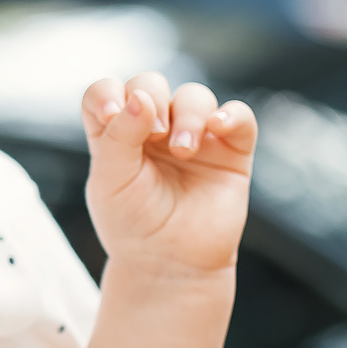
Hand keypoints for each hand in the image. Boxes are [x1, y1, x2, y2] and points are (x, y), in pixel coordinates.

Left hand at [80, 71, 257, 279]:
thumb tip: (139, 98)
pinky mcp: (230, 151)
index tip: (110, 115)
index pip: (107, 91)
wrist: (171, 264)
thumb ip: (118, 137)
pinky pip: (239, 116)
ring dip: (188, 114)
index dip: (107, 93)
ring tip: (183, 149)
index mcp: (117, 133)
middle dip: (151, 98)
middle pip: (151, 83)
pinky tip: (218, 127)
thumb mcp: (110, 182)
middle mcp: (154, 129)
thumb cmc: (133, 226)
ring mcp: (194, 137)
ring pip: (194, 96)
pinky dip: (231, 115)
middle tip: (154, 134)